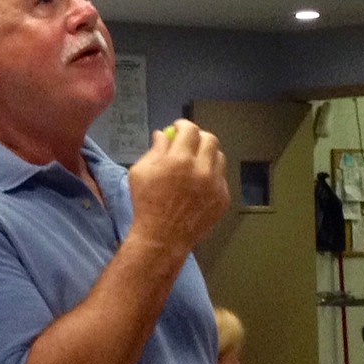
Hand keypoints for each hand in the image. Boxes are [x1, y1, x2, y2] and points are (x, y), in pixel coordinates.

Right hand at [128, 120, 229, 253]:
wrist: (162, 238)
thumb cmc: (146, 204)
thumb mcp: (140, 172)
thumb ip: (155, 150)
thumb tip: (163, 135)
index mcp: (179, 160)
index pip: (190, 130)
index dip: (183, 125)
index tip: (178, 128)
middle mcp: (201, 169)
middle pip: (210, 139)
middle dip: (198, 137)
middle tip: (188, 143)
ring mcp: (215, 185)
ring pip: (219, 157)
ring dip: (206, 155)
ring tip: (194, 164)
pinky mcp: (223, 198)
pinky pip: (221, 178)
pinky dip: (210, 175)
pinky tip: (198, 184)